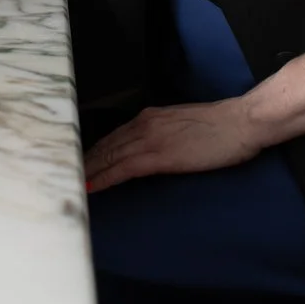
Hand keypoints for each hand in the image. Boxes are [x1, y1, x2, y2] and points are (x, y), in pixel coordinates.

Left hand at [84, 99, 262, 192]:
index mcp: (150, 117)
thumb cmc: (220, 128)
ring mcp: (150, 138)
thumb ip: (163, 135)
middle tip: (64, 176)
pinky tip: (91, 186)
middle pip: (105, 146)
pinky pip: (123, 168)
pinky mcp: (159, 155)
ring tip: (70, 183)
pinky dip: (104, 178)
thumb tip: (151, 150)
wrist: (239, 122)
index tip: (80, 164)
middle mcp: (144, 124)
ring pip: (109, 156)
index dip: (94, 153)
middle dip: (85, 162)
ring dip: (88, 171)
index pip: (113, 137)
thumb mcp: (182, 126)